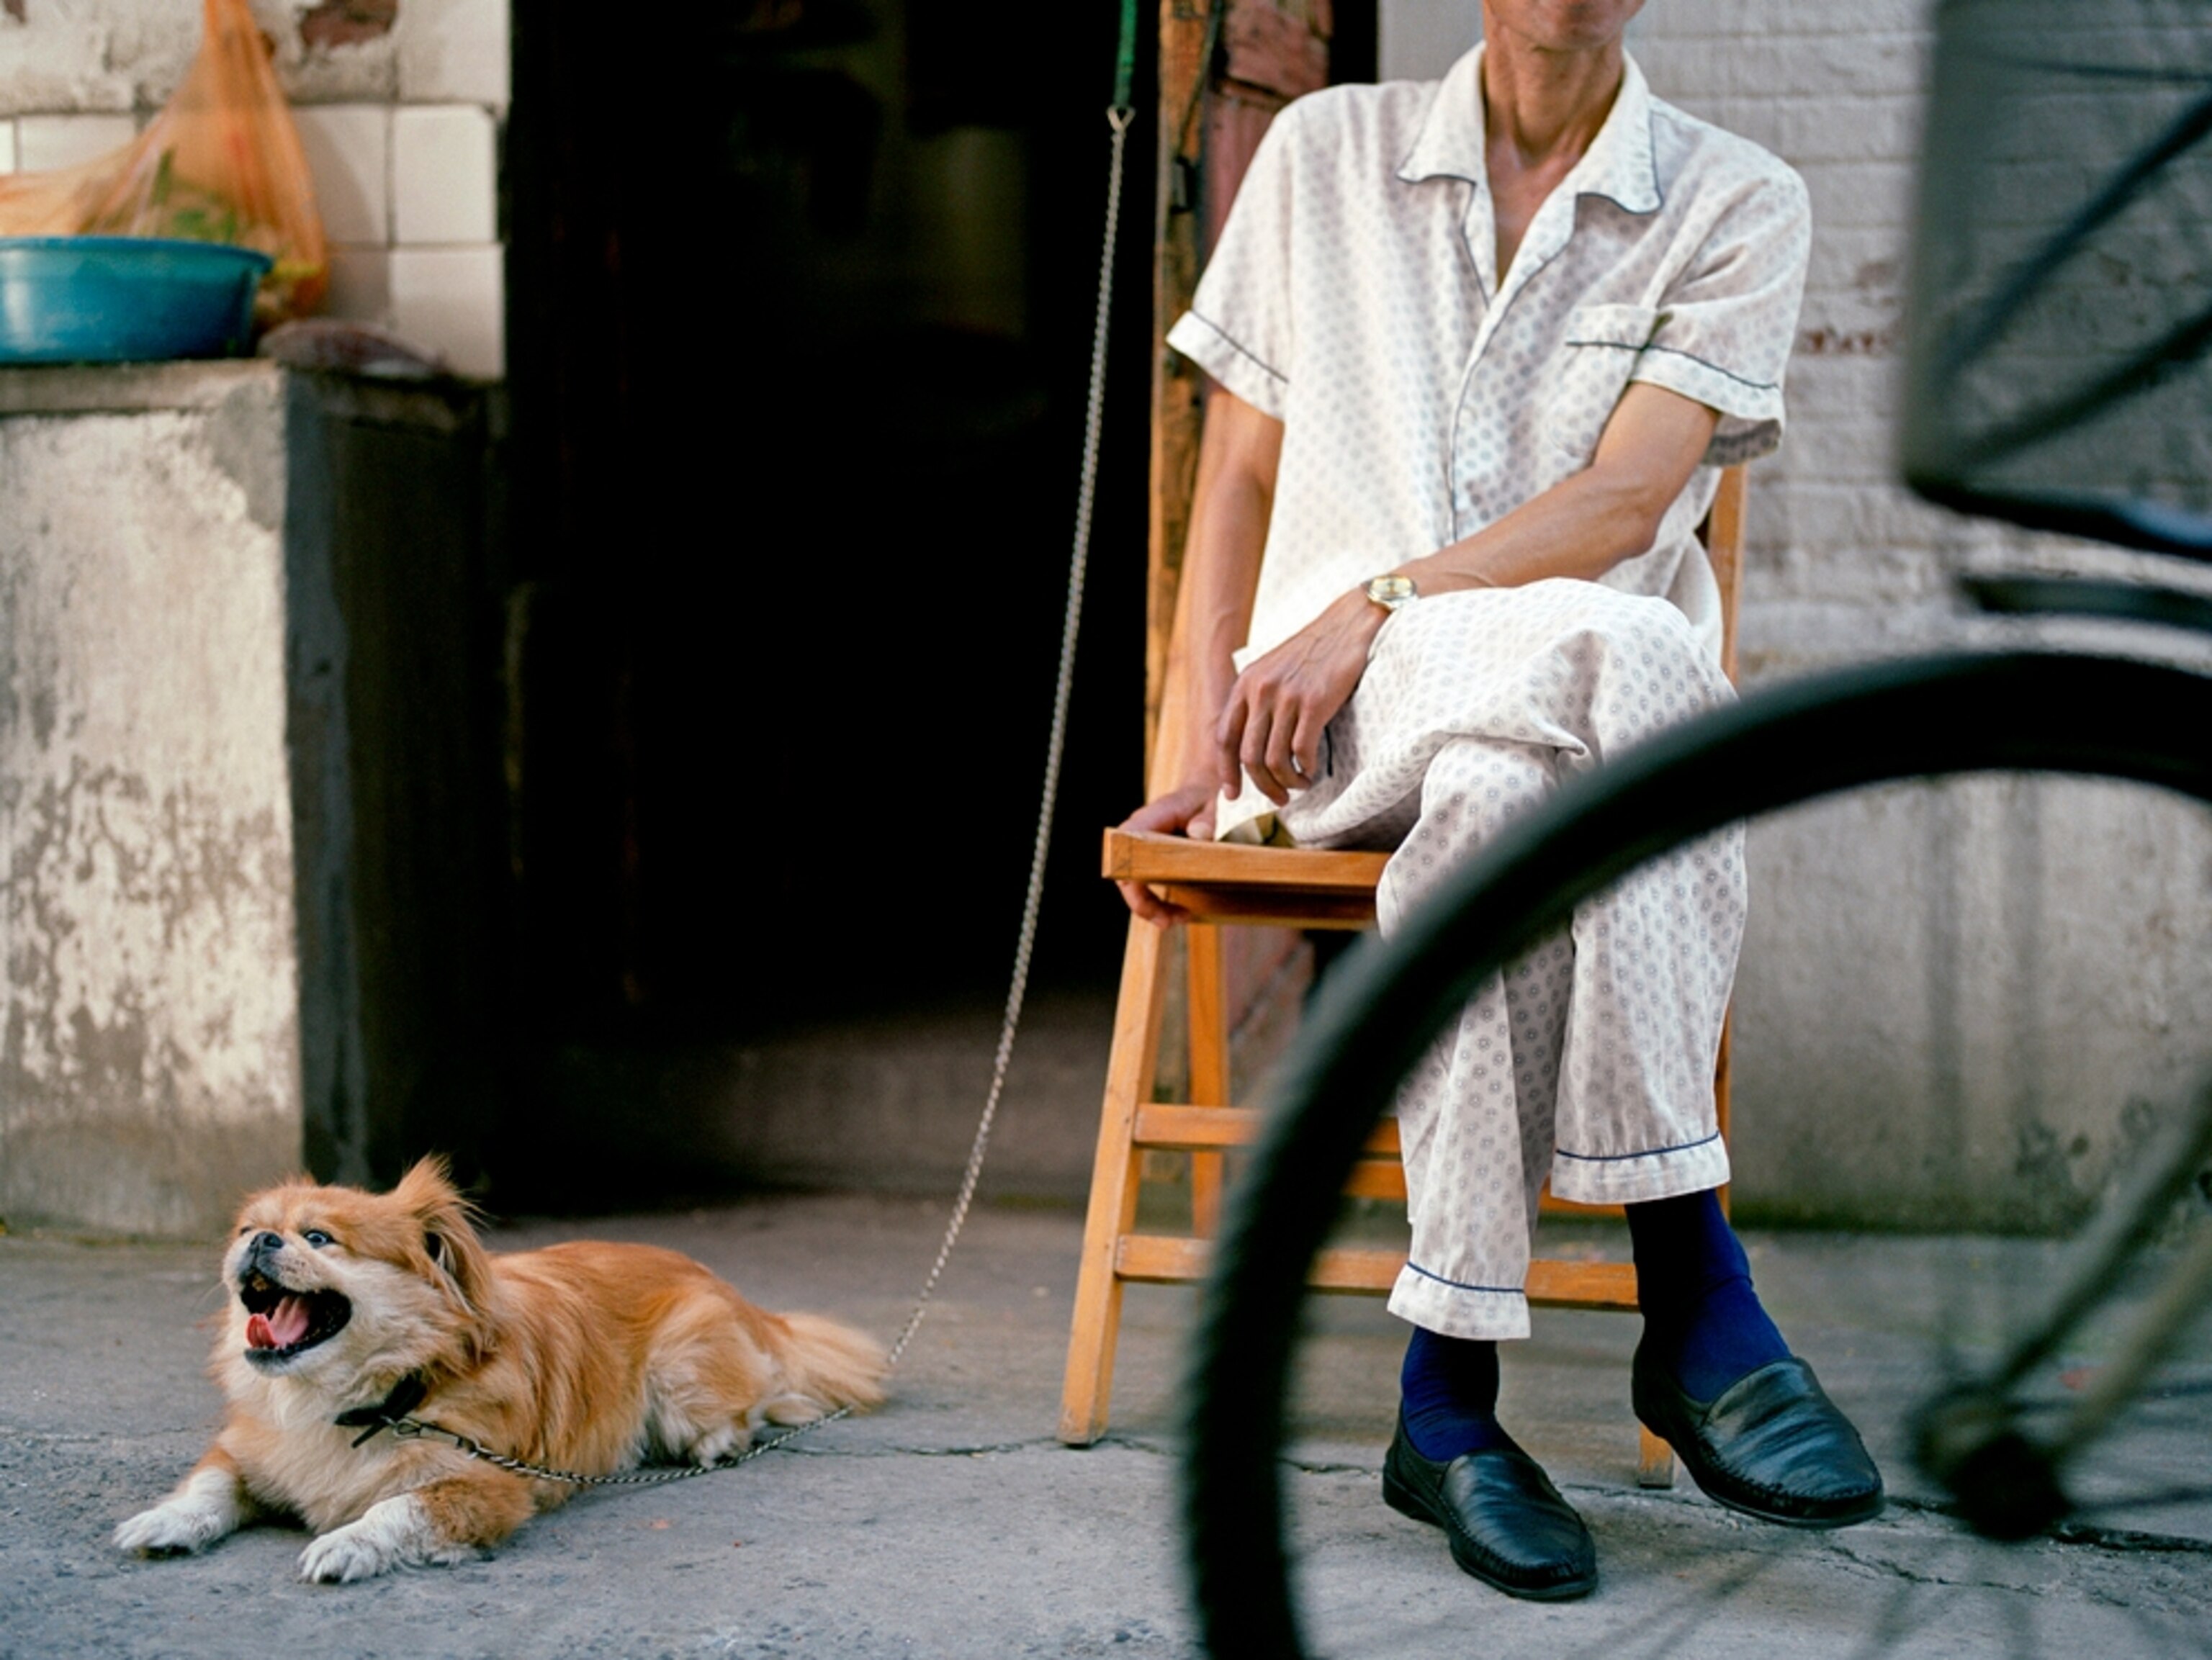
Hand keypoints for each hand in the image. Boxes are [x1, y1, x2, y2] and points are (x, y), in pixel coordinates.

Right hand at [1114, 783, 1218, 924]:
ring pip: (1131, 884)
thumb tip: (1199, 835)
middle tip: (1169, 922)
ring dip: (1150, 906)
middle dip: (1143, 904)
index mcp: (1149, 819)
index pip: (1125, 852)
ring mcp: (1139, 847)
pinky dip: (1156, 900)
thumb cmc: (1206, 796)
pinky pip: (1143, 883)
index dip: (1131, 881)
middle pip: (1124, 876)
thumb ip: (1207, 819)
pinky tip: (1178, 911)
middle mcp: (1137, 834)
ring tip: (1179, 919)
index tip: (1150, 902)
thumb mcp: (1213, 805)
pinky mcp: (1147, 857)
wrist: (1203, 788)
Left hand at [1216, 590, 1382, 805]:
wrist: (1348, 625)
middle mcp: (1260, 690)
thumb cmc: (1313, 653)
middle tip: (1278, 799)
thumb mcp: (1272, 671)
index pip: (1224, 738)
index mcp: (1245, 684)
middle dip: (1262, 786)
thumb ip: (1258, 701)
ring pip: (1275, 759)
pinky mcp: (1315, 702)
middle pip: (1248, 757)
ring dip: (1287, 782)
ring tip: (1300, 785)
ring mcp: (1287, 696)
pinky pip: (1302, 751)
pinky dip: (1306, 770)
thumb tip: (1251, 750)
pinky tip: (1314, 771)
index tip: (1232, 794)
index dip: (1226, 772)